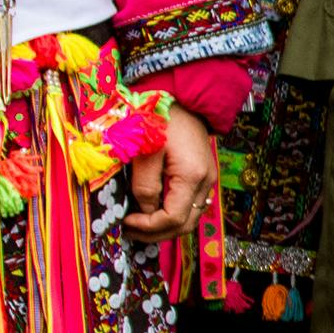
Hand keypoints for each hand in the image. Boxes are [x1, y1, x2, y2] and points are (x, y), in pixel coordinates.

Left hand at [122, 99, 217, 237]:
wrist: (183, 98)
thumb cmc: (161, 118)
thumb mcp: (145, 150)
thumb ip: (144, 184)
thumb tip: (144, 211)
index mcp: (192, 176)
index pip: (173, 218)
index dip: (149, 226)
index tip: (126, 221)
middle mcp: (205, 183)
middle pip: (184, 225)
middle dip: (155, 234)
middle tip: (129, 230)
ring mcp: (207, 181)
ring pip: (189, 219)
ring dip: (163, 227)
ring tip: (138, 224)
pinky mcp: (202, 177)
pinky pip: (189, 206)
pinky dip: (171, 215)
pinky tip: (152, 211)